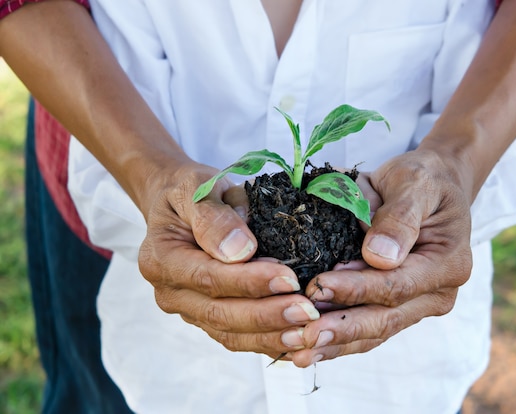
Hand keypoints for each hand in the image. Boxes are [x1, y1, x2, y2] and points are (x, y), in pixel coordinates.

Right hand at [137, 162, 319, 357]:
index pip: (208, 278)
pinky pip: (237, 337)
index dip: (249, 282)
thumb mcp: (197, 186)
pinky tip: (297, 342)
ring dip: (271, 336)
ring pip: (230, 333)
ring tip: (308, 333)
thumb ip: (213, 215)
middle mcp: (170, 293)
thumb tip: (240, 250)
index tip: (288, 278)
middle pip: (220, 314)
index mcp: (161, 259)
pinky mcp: (208, 318)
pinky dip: (267, 342)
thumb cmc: (190, 191)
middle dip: (267, 315)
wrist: (179, 204)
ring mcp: (188, 310)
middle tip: (307, 312)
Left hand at [279, 149, 473, 366]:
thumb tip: (378, 257)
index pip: (397, 284)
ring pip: (376, 332)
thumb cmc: (423, 179)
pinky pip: (370, 329)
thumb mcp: (415, 183)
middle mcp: (438, 292)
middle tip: (303, 336)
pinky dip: (341, 340)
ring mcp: (419, 305)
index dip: (356, 289)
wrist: (434, 187)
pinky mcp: (400, 308)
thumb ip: (399, 217)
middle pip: (386, 318)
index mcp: (448, 263)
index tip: (318, 287)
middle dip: (342, 328)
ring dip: (337, 344)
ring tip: (299, 353)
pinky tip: (310, 349)